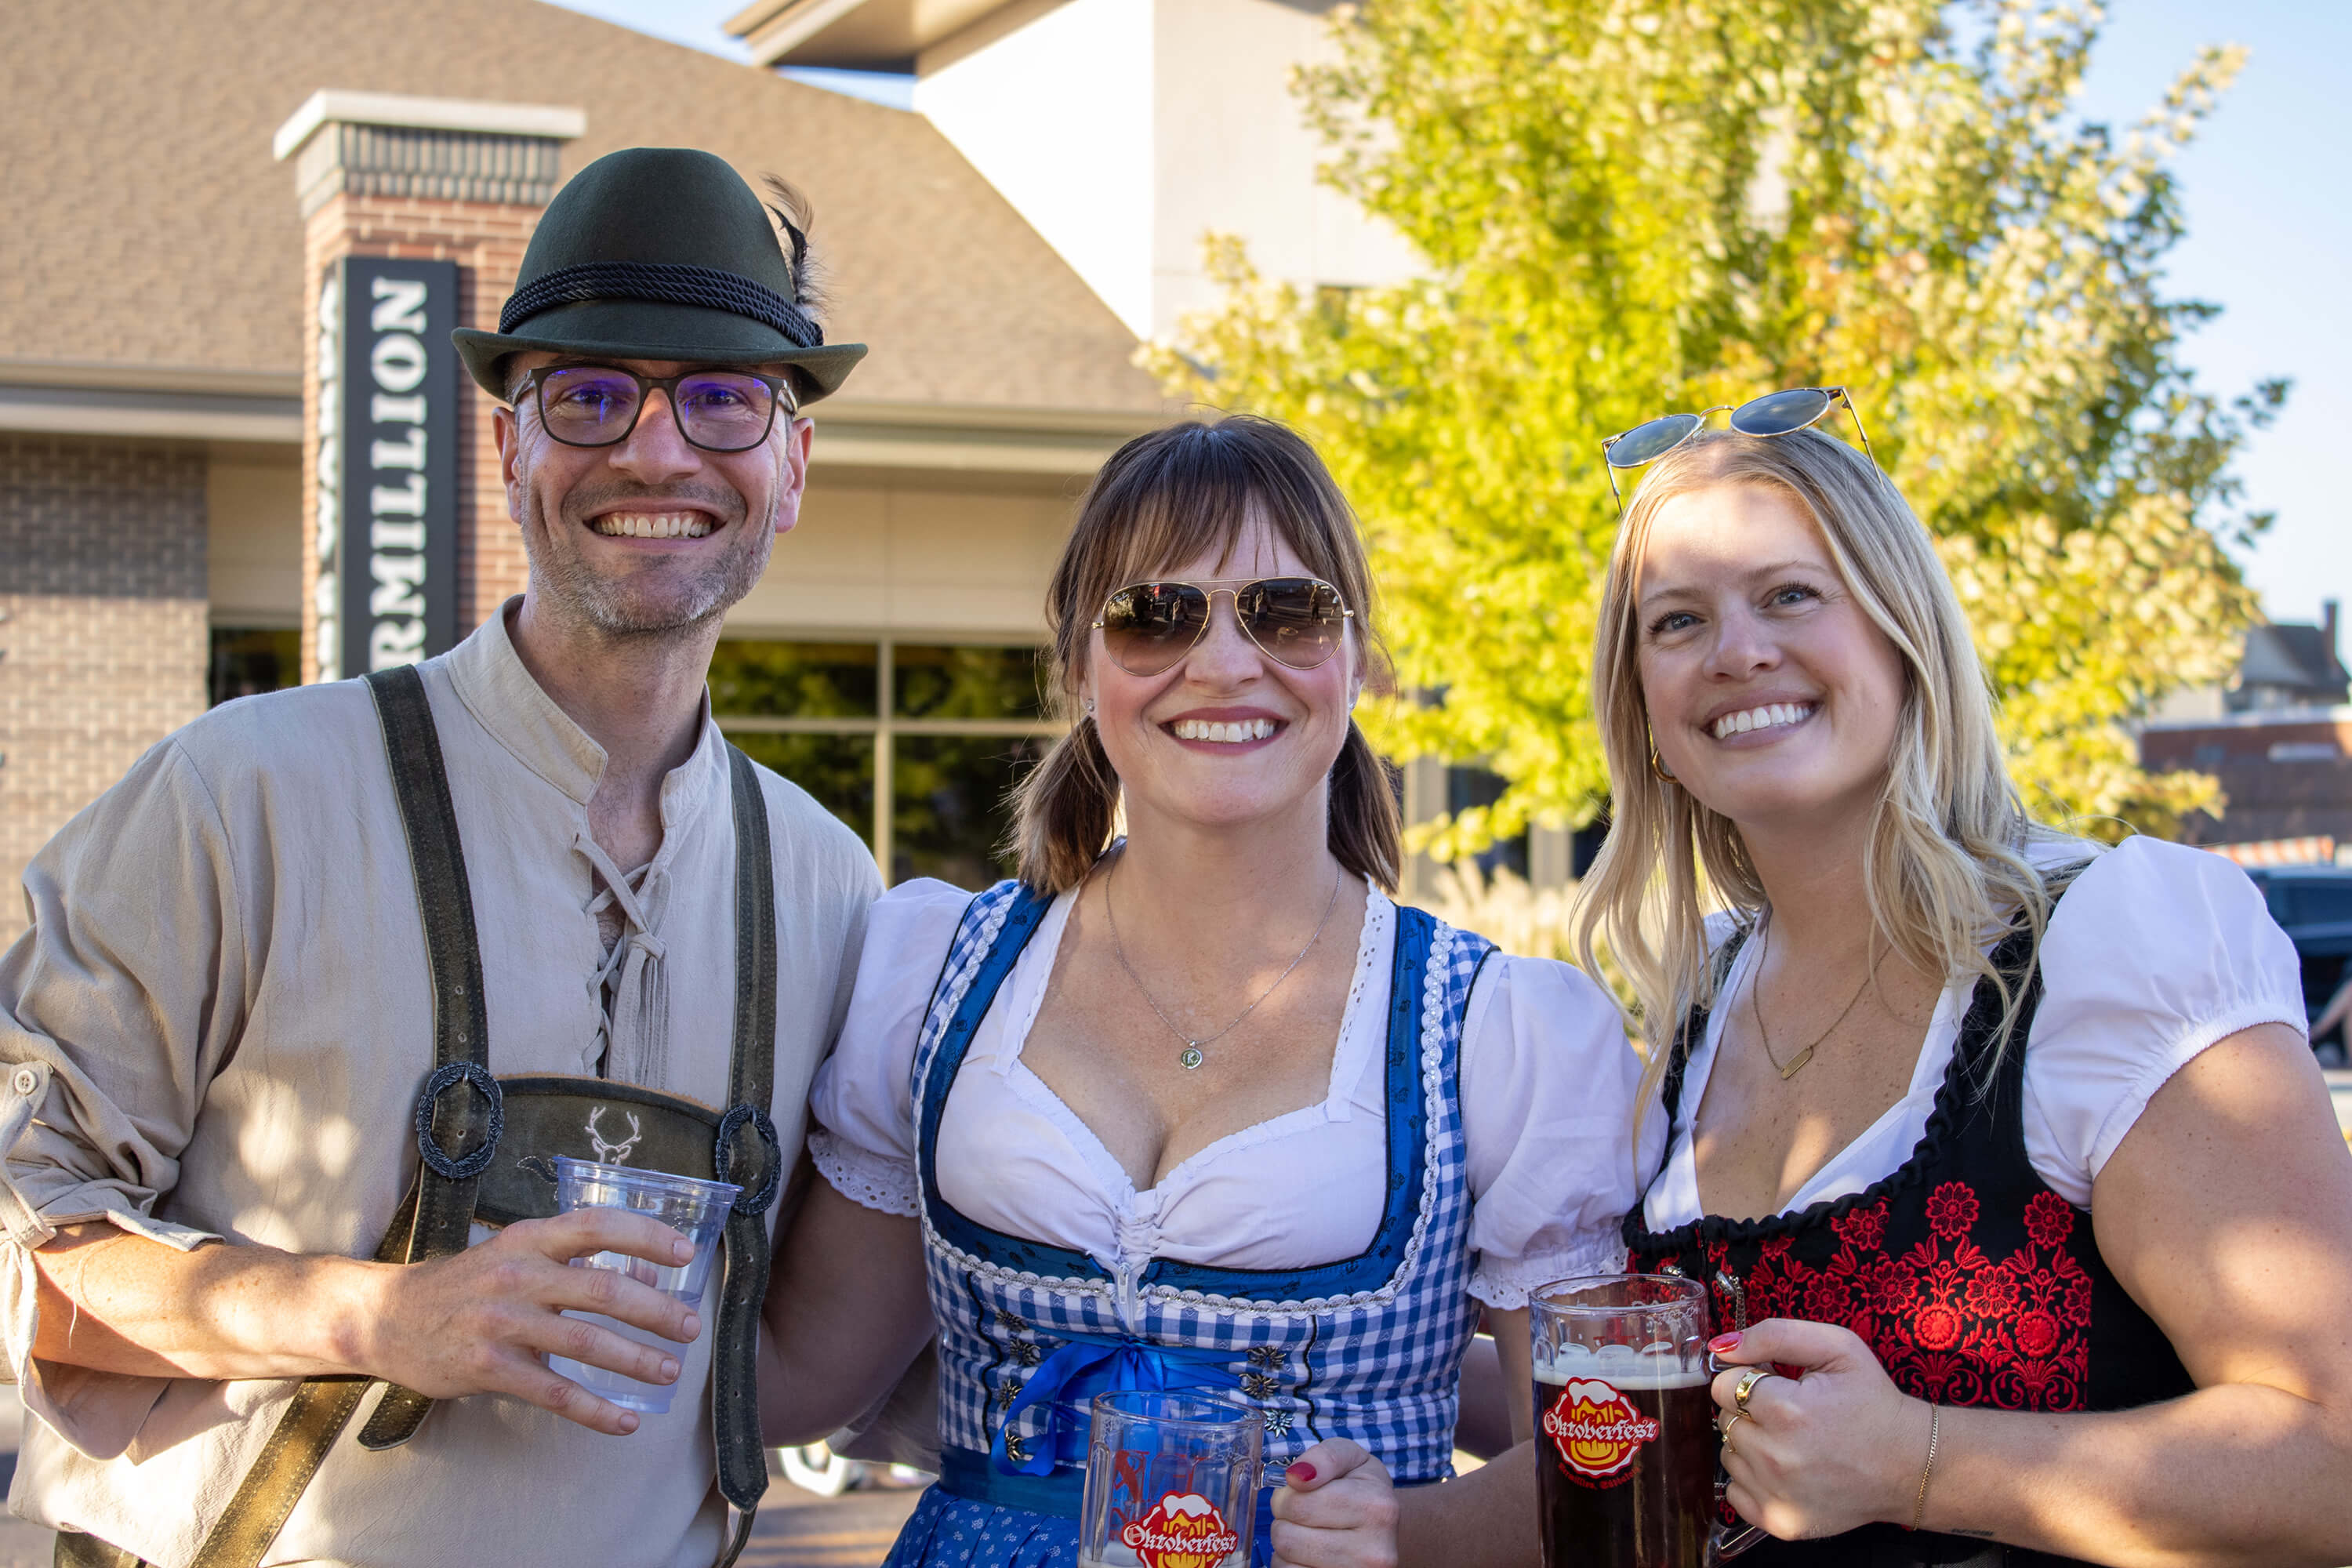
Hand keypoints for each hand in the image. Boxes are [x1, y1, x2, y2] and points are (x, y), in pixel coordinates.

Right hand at [356, 1209, 701, 1435]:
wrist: (388, 1317)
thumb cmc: (467, 1285)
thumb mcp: (518, 1257)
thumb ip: (578, 1264)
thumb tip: (648, 1278)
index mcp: (529, 1238)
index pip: (599, 1225)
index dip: (647, 1236)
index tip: (686, 1253)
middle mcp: (517, 1274)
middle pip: (603, 1289)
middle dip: (656, 1311)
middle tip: (691, 1327)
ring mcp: (501, 1322)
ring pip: (585, 1341)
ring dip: (636, 1359)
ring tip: (669, 1371)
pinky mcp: (487, 1367)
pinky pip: (553, 1392)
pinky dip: (595, 1409)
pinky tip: (624, 1421)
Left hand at [1270, 1439, 1397, 1567]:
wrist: (1382, 1527)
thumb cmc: (1361, 1487)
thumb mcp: (1350, 1458)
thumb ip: (1324, 1457)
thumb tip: (1296, 1476)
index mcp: (1377, 1508)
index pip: (1299, 1505)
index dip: (1286, 1496)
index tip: (1298, 1491)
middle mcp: (1374, 1551)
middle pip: (1288, 1538)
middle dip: (1284, 1521)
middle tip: (1301, 1515)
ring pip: (1285, 1562)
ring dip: (1286, 1546)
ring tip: (1307, 1534)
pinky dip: (1290, 1565)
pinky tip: (1309, 1556)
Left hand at [1708, 1319, 1926, 1540]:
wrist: (1910, 1465)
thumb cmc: (1873, 1402)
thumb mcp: (1836, 1347)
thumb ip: (1773, 1335)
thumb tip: (1721, 1347)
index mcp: (1786, 1410)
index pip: (1724, 1385)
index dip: (1750, 1380)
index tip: (1776, 1385)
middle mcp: (1775, 1457)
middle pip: (1724, 1420)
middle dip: (1749, 1411)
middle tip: (1790, 1413)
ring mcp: (1776, 1495)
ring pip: (1729, 1455)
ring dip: (1750, 1444)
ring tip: (1791, 1441)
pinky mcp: (1781, 1523)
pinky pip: (1735, 1493)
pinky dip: (1753, 1479)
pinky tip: (1785, 1470)